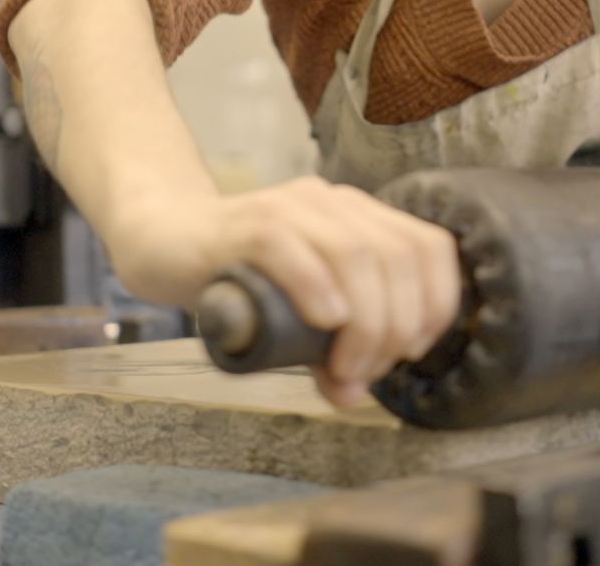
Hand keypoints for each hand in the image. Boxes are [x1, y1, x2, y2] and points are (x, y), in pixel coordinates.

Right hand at [107, 176, 462, 408]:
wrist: (164, 241)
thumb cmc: (238, 280)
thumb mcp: (295, 321)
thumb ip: (326, 353)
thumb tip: (351, 395)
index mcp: (358, 217)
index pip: (429, 248)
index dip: (435, 303)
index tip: (410, 352)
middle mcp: (331, 203)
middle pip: (398, 256)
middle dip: (395, 325)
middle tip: (364, 371)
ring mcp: (289, 207)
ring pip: (355, 252)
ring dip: (364, 320)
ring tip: (342, 365)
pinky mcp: (244, 223)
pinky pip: (291, 245)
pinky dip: (317, 286)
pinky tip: (324, 322)